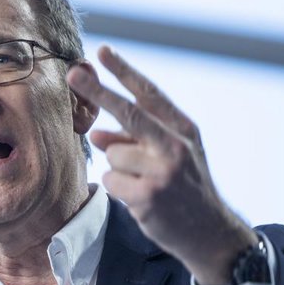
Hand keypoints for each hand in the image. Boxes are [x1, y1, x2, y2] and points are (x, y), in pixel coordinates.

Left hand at [67, 45, 256, 284]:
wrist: (210, 233)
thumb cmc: (184, 186)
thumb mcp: (171, 154)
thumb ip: (135, 138)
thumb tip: (98, 133)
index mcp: (182, 129)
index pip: (149, 93)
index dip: (124, 71)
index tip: (102, 51)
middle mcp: (175, 146)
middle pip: (127, 112)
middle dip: (97, 91)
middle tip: (72, 74)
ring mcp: (163, 171)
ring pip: (112, 153)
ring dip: (119, 167)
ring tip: (143, 182)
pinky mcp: (148, 196)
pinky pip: (111, 179)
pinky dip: (119, 188)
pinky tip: (141, 198)